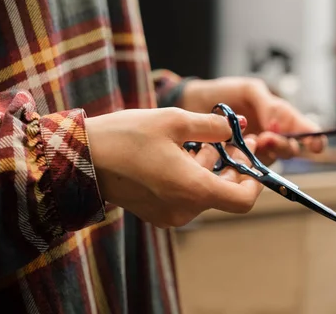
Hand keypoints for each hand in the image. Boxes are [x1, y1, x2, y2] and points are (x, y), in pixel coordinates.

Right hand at [85, 108, 263, 227]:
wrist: (81, 158)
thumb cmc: (126, 137)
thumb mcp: (174, 121)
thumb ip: (212, 125)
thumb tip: (236, 126)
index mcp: (193, 190)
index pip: (242, 200)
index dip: (254, 181)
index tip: (252, 156)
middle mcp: (184, 209)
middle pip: (224, 193)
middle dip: (235, 166)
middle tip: (240, 138)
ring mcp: (169, 214)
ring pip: (205, 192)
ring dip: (214, 168)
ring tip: (213, 138)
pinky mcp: (157, 212)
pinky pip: (187, 196)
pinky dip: (195, 176)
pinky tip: (188, 151)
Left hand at [181, 77, 326, 164]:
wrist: (192, 104)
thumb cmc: (223, 93)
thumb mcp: (249, 90)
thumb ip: (268, 104)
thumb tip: (279, 125)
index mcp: (281, 117)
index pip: (305, 130)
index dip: (314, 139)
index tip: (315, 144)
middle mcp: (273, 137)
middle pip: (291, 149)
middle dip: (283, 145)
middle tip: (267, 137)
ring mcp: (257, 152)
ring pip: (272, 160)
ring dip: (265, 153)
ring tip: (253, 141)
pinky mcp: (240, 163)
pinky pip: (251, 167)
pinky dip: (247, 160)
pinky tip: (236, 150)